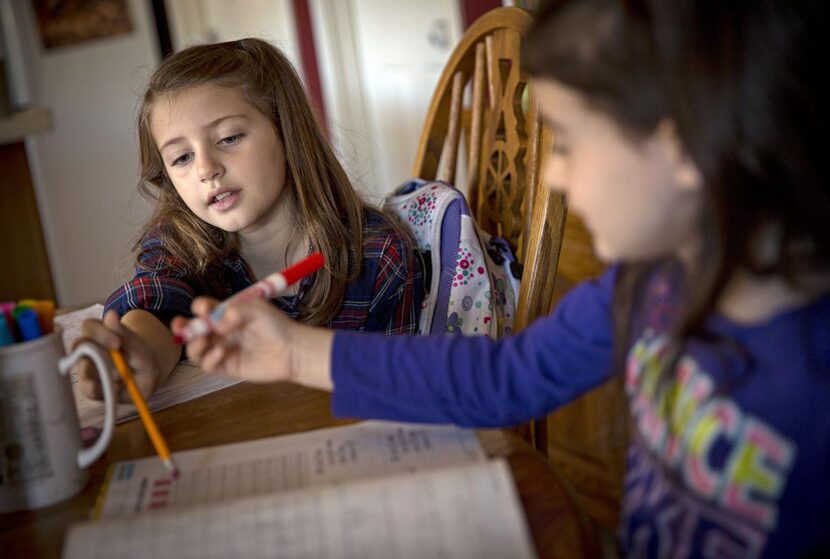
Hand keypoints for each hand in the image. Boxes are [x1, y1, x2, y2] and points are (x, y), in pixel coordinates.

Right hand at [75, 310, 163, 402]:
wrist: (145, 379)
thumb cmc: (141, 358)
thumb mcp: (139, 348)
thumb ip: (125, 334)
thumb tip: (111, 313)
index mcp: (99, 334)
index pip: (89, 327)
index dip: (100, 333)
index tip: (117, 343)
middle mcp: (87, 350)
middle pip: (77, 346)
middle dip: (94, 353)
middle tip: (114, 362)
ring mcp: (85, 369)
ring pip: (81, 369)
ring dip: (97, 374)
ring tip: (117, 380)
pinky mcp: (87, 387)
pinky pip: (87, 388)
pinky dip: (100, 389)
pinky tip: (115, 390)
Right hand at [172, 297, 298, 381]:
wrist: (291, 350)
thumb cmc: (275, 325)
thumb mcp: (256, 309)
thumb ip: (235, 312)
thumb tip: (216, 322)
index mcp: (225, 314)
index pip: (204, 309)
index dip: (200, 308)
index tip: (203, 309)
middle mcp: (220, 332)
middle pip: (193, 329)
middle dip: (182, 327)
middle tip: (179, 325)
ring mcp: (221, 350)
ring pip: (196, 349)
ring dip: (194, 344)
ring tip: (203, 341)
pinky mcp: (226, 367)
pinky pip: (208, 365)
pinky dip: (209, 358)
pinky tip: (221, 352)